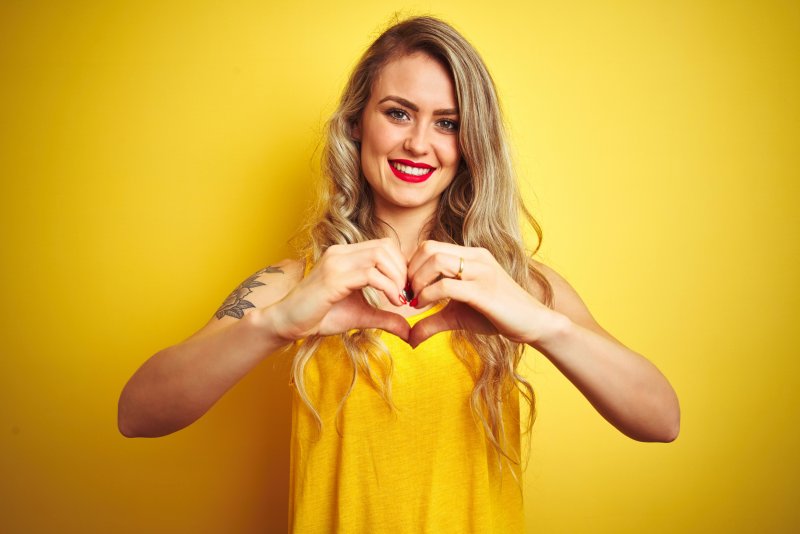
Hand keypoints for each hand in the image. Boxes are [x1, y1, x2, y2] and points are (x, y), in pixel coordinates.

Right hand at [268, 239, 410, 341]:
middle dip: (403, 270)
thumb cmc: (321, 316)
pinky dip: (388, 287)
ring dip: (397, 277)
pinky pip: (370, 274)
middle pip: (386, 246)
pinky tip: (393, 303)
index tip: (407, 289)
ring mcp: (336, 262)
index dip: (402, 265)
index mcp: (346, 255)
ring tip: (400, 299)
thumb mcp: (361, 316)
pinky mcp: (334, 277)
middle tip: (407, 294)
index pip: (385, 245)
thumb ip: (385, 318)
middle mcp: (341, 253)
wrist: (288, 323)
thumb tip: (409, 331)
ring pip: (380, 255)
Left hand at [406, 241, 558, 347]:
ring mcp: (481, 272)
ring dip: (417, 281)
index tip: (406, 289)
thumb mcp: (458, 316)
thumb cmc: (497, 316)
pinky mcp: (484, 291)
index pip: (430, 246)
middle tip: (407, 295)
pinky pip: (446, 285)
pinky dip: (427, 295)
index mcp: (472, 255)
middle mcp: (476, 257)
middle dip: (410, 272)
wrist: (533, 323)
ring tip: (416, 301)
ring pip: (436, 260)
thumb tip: (409, 339)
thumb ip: (432, 321)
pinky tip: (423, 308)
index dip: (411, 266)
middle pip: (428, 248)